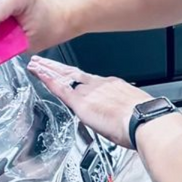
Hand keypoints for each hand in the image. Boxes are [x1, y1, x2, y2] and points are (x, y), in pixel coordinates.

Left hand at [27, 56, 150, 146]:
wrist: (145, 120)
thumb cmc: (144, 119)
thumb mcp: (134, 109)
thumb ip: (123, 110)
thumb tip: (124, 118)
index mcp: (112, 86)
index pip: (88, 79)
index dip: (76, 75)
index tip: (68, 73)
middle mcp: (98, 85)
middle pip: (73, 73)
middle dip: (58, 67)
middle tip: (44, 61)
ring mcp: (88, 91)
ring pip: (62, 77)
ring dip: (48, 70)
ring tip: (35, 64)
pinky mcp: (80, 101)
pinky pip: (58, 87)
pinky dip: (46, 78)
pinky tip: (37, 73)